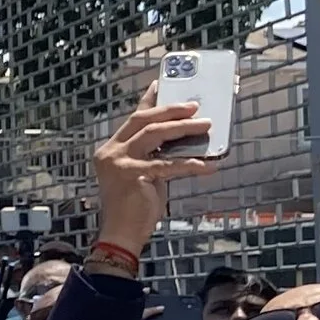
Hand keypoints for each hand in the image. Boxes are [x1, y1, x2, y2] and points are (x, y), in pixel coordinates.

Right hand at [92, 94, 213, 252]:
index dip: (149, 100)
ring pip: (154, 134)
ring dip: (183, 128)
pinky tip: (208, 165)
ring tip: (206, 125)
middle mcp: (111, 152)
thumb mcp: (143, 175)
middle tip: (195, 106)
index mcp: (111, 149)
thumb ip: (154, 156)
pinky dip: (189, 164)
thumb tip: (180, 140)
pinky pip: (167, 164)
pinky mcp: (132, 175)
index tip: (162, 84)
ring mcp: (119, 162)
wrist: (120, 235)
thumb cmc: (133, 208)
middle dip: (171, 110)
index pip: (133, 118)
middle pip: (143, 120)